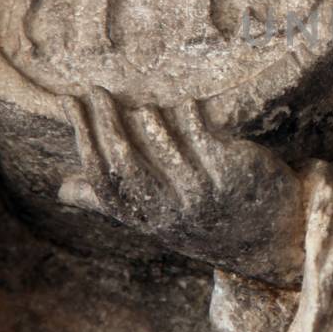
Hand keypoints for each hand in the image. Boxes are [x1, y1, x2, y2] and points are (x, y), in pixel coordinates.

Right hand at [58, 87, 301, 281]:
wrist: (271, 242)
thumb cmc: (202, 221)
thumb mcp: (156, 219)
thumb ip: (112, 201)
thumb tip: (61, 189)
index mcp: (145, 218)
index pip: (102, 178)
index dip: (82, 137)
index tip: (69, 102)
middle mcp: (169, 210)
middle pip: (125, 163)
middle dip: (105, 122)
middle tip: (95, 89)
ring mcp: (200, 193)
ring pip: (163, 149)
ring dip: (148, 120)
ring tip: (141, 102)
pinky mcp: (230, 175)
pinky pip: (204, 139)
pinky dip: (191, 117)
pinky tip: (186, 102)